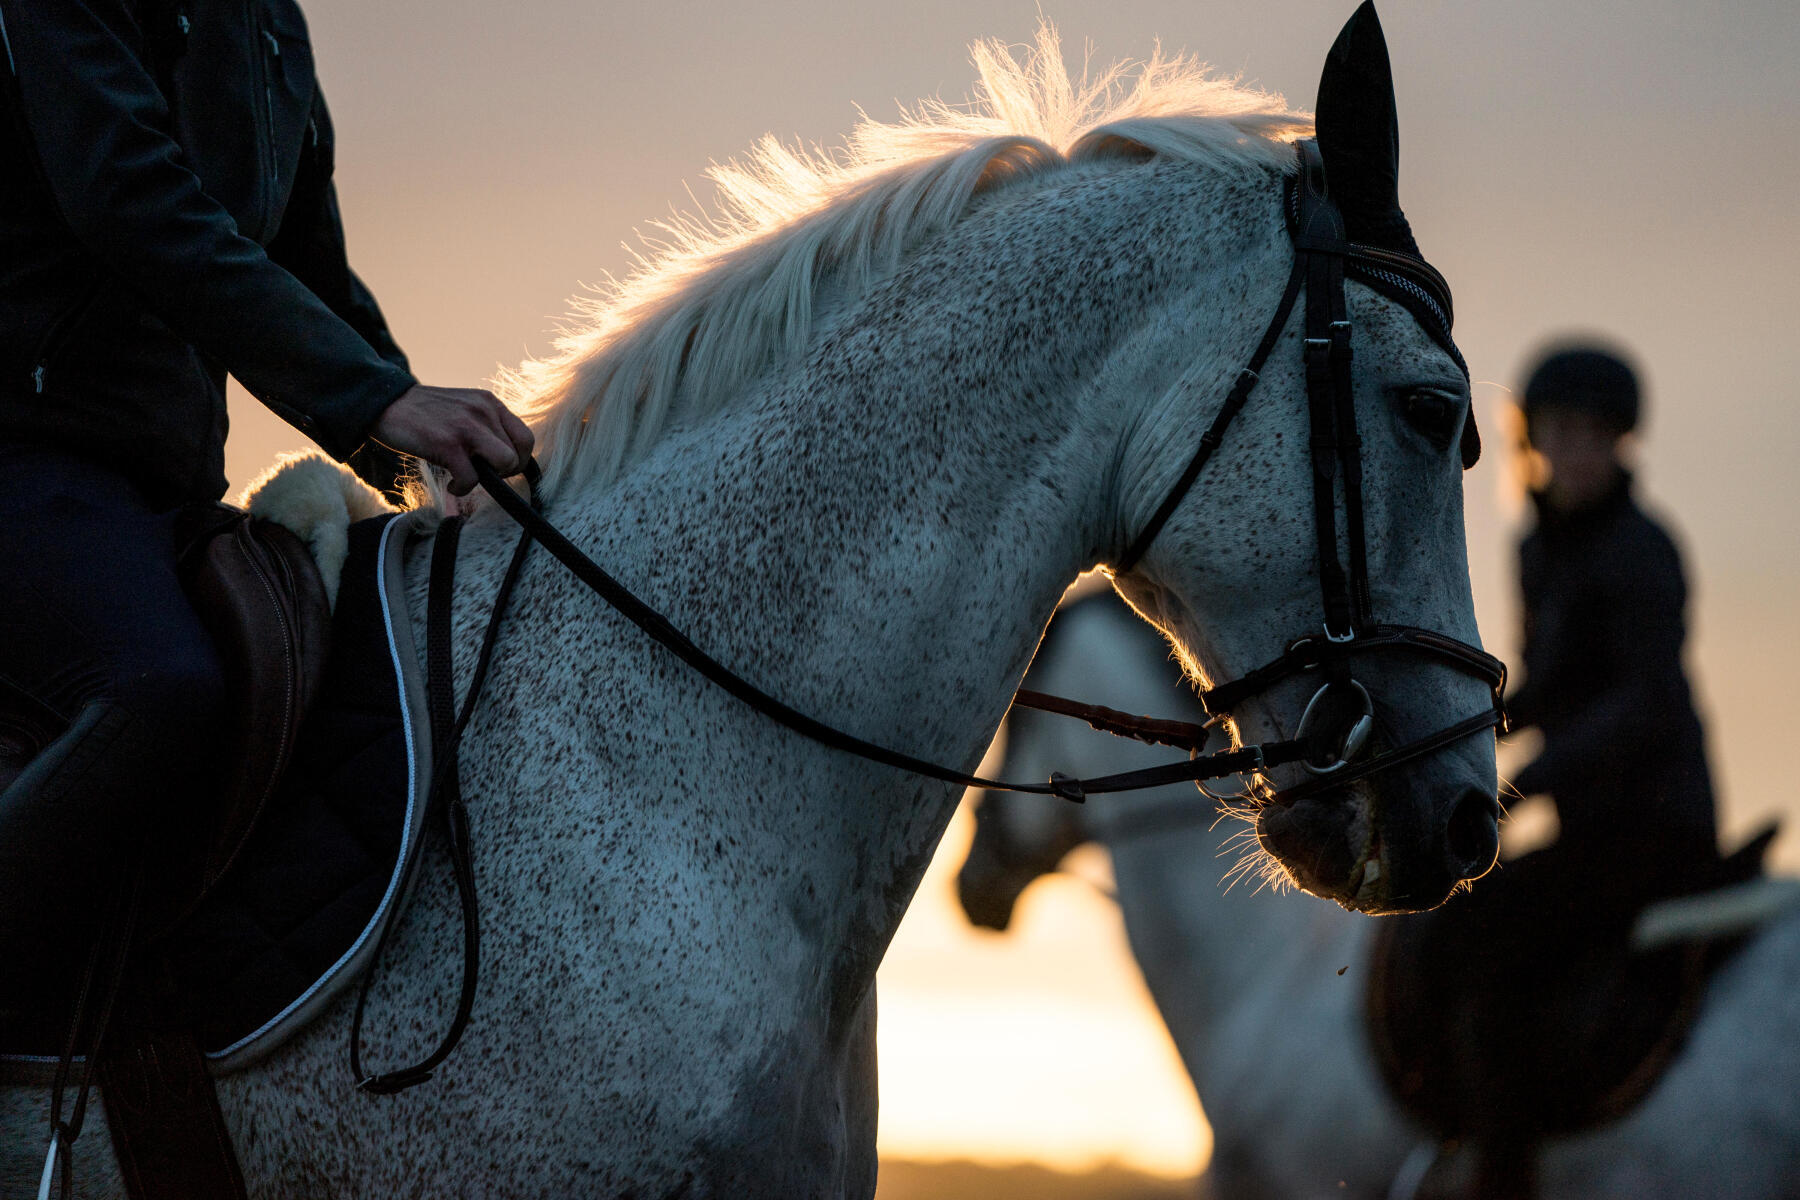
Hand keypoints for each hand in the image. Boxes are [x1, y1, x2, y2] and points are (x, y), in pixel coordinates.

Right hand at [369, 384, 534, 494]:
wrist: (386, 402)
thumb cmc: (425, 413)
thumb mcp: (464, 409)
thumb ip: (486, 426)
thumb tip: (507, 460)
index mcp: (490, 403)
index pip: (526, 438)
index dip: (519, 460)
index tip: (500, 469)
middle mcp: (483, 411)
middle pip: (518, 455)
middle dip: (503, 473)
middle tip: (482, 474)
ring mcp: (467, 426)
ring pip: (504, 464)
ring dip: (490, 480)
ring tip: (469, 478)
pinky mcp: (448, 444)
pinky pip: (472, 479)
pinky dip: (462, 489)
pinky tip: (450, 483)